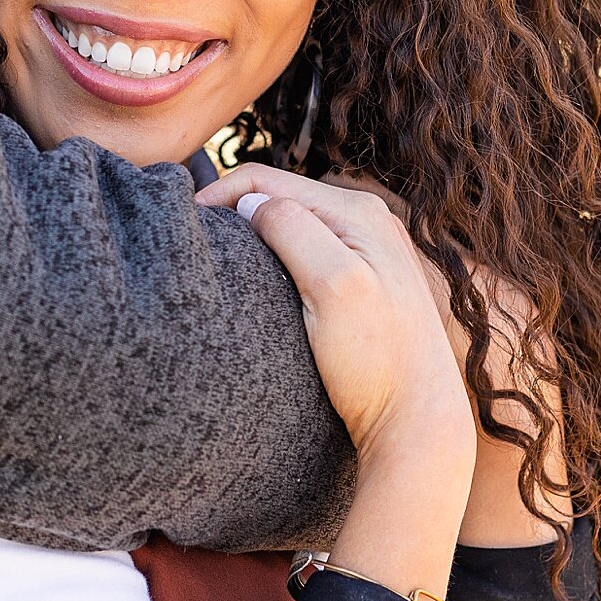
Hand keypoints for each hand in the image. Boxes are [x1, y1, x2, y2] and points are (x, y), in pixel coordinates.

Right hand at [200, 164, 474, 599]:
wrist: (415, 420)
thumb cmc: (377, 361)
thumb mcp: (334, 287)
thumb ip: (294, 231)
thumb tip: (249, 202)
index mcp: (358, 212)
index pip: (266, 180)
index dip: (218, 196)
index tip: (185, 227)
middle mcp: (366, 221)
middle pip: (278, 197)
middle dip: (234, 212)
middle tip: (196, 246)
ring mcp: (366, 251)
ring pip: (290, 225)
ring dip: (252, 235)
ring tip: (221, 263)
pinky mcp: (362, 282)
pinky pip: (305, 252)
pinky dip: (273, 259)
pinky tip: (257, 285)